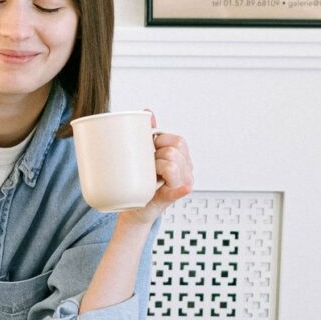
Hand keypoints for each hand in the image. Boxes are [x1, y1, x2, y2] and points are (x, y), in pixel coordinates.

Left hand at [119, 110, 193, 227]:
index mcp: (182, 158)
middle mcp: (186, 170)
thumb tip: (148, 112)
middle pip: (174, 150)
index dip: (160, 141)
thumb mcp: (146, 154)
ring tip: (150, 174)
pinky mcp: (172, 197)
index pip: (178, 141)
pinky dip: (181, 188)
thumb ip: (149, 133)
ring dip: (157, 167)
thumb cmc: (142, 179)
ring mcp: (182, 184)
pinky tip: (184, 187)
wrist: (133, 207)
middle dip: (157, 154)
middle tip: (148, 164)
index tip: (150, 149)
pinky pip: (180, 190)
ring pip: (172, 164)